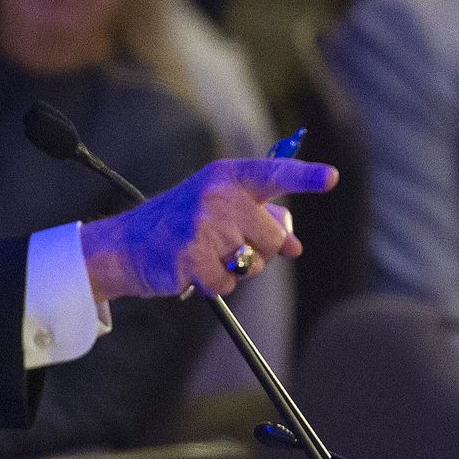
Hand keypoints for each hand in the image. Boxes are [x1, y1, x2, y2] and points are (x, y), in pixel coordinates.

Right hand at [79, 157, 335, 299]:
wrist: (126, 245)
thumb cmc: (180, 224)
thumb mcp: (218, 207)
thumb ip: (258, 218)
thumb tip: (294, 245)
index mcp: (226, 177)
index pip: (274, 173)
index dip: (305, 176)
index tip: (331, 178)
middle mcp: (217, 196)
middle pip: (274, 237)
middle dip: (260, 251)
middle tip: (228, 245)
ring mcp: (204, 226)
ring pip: (253, 264)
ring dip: (236, 270)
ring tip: (206, 255)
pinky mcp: (192, 257)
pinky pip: (228, 284)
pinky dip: (215, 285)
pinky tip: (194, 269)